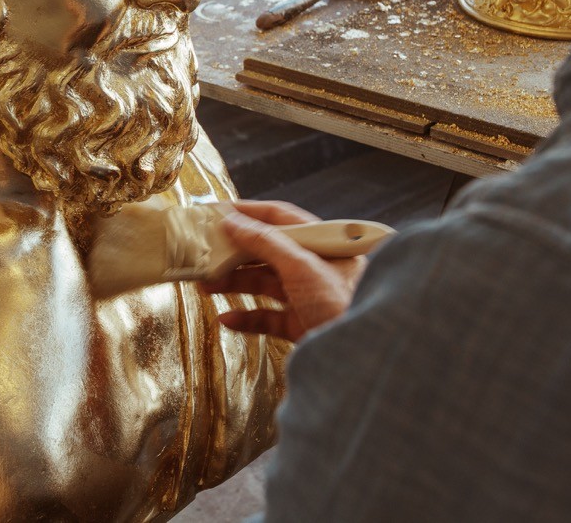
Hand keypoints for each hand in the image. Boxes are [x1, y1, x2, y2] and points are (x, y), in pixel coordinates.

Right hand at [202, 200, 367, 341]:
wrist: (365, 356)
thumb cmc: (345, 304)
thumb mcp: (303, 266)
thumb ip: (266, 243)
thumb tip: (234, 222)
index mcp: (322, 242)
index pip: (279, 217)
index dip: (247, 213)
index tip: (216, 213)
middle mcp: (316, 266)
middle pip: (267, 251)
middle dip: (234, 253)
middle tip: (204, 253)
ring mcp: (308, 296)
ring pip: (264, 283)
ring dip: (234, 283)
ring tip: (206, 284)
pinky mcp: (302, 324)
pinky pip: (268, 316)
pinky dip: (247, 318)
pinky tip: (227, 319)